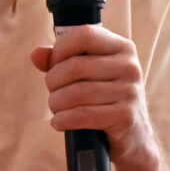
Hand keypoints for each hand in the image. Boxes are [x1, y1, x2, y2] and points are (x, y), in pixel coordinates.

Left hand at [33, 25, 161, 169]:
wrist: (133, 135)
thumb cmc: (105, 99)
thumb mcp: (88, 75)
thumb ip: (61, 61)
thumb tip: (36, 54)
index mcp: (122, 48)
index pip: (85, 35)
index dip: (61, 49)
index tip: (54, 64)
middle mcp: (129, 66)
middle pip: (75, 66)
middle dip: (53, 82)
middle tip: (53, 92)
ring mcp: (129, 91)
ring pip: (76, 93)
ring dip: (56, 104)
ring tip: (57, 109)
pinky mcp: (125, 116)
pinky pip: (83, 115)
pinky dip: (63, 120)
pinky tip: (60, 122)